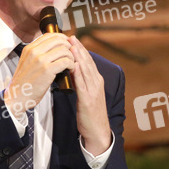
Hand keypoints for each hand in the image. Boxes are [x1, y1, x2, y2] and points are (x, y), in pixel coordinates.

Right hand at [4, 33, 74, 117]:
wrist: (17, 96)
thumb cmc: (24, 82)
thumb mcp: (26, 62)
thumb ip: (36, 54)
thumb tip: (52, 48)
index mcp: (29, 48)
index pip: (49, 35)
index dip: (61, 38)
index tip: (66, 44)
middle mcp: (35, 51)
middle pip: (58, 40)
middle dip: (68, 46)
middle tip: (71, 54)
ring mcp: (41, 60)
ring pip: (64, 50)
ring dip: (71, 57)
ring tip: (71, 63)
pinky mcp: (47, 70)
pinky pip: (66, 61)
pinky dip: (71, 65)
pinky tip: (70, 69)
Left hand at [69, 36, 110, 154]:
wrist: (97, 131)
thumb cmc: (90, 114)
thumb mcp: (86, 95)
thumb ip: (81, 82)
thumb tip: (72, 70)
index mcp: (96, 81)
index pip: (88, 62)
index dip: (80, 49)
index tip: (72, 39)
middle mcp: (96, 83)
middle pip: (87, 62)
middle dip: (79, 49)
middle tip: (71, 36)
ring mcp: (93, 91)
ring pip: (86, 70)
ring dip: (78, 57)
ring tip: (71, 46)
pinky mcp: (88, 100)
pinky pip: (82, 84)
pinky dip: (78, 73)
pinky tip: (74, 65)